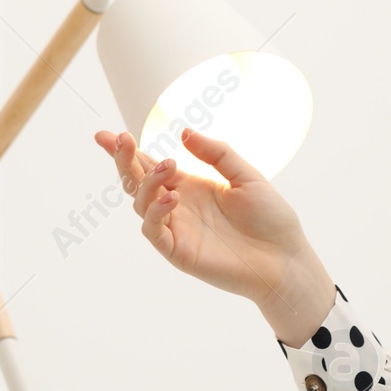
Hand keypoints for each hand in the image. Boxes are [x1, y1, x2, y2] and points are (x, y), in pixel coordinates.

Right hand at [92, 127, 333, 344]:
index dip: (128, 151)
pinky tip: (172, 197)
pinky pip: (154, 231)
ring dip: (147, 182)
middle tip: (121, 141)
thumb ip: (217, 153)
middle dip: (125, 161)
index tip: (105, 135)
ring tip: (167, 166)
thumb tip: (184, 132)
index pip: (151, 165)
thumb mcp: (246, 176)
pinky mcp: (178, 252)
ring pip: (141, 204)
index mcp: (190, 186)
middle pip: (138, 182)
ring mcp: (176, 229)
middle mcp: (177, 206)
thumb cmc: (270, 218)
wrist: (284, 258)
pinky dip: (156, 212)